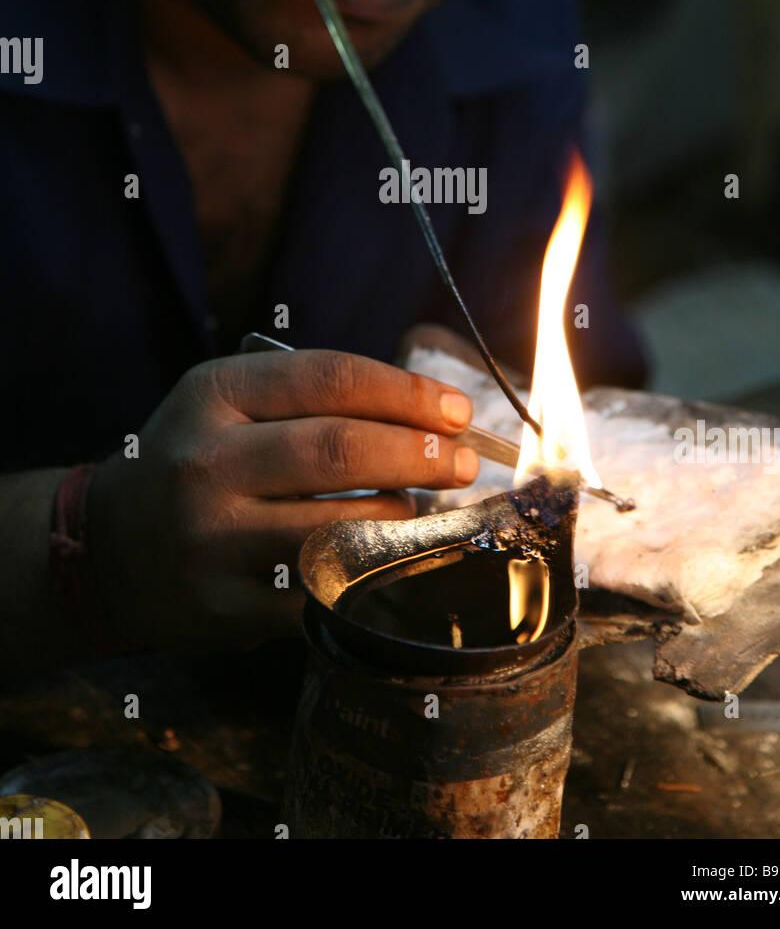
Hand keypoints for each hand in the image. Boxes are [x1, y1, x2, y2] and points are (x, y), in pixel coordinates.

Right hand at [87, 349, 477, 652]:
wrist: (105, 549)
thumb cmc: (195, 461)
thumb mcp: (227, 402)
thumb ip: (312, 397)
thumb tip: (430, 414)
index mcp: (213, 395)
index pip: (330, 379)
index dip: (408, 393)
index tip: (458, 410)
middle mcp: (206, 463)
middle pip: (341, 451)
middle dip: (422, 454)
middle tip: (465, 462)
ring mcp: (212, 540)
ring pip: (340, 529)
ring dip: (402, 520)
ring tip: (417, 512)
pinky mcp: (223, 608)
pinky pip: (323, 595)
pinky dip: (369, 578)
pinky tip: (386, 563)